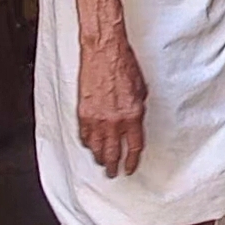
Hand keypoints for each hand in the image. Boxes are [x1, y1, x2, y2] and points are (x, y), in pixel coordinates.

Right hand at [77, 29, 147, 177]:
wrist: (104, 51)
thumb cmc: (123, 65)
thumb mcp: (141, 90)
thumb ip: (138, 110)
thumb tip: (134, 123)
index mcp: (133, 115)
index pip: (133, 148)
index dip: (132, 161)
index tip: (130, 168)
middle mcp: (115, 120)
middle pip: (113, 153)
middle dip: (114, 166)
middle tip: (113, 172)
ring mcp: (97, 118)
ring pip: (96, 147)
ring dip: (100, 157)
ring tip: (102, 163)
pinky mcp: (83, 112)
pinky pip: (84, 135)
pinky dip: (88, 143)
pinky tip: (90, 146)